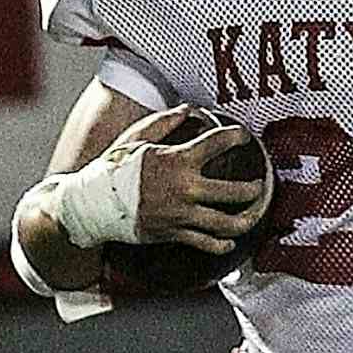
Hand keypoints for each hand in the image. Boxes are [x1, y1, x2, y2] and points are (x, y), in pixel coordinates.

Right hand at [120, 111, 272, 253]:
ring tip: (254, 214)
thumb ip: (165, 122)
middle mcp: (185, 189)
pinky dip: (222, 244)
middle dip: (254, 189)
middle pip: (235, 192)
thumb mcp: (137, 138)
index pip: (217, 143)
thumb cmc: (113, 168)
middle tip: (260, 185)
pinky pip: (206, 243)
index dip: (236, 136)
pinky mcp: (174, 233)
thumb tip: (188, 109)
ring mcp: (181, 215)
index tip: (244, 135)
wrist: (92, 204)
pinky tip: (230, 241)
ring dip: (247, 220)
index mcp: (177, 161)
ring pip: (227, 223)